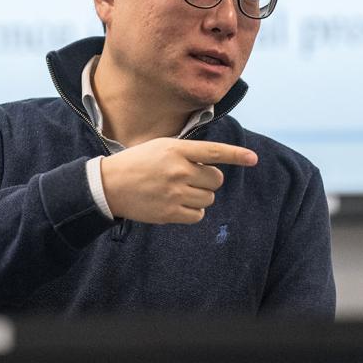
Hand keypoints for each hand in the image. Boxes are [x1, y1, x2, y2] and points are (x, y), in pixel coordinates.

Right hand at [99, 138, 257, 223]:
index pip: (214, 152)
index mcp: (177, 149)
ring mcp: (175, 193)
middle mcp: (178, 170)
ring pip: (208, 199)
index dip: (236, 155)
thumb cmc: (137, 163)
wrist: (109, 185)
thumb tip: (213, 165)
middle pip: (216, 180)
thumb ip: (187, 153)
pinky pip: (198, 215)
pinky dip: (193, 212)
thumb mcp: (161, 147)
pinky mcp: (170, 213)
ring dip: (200, 196)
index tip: (253, 159)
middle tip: (189, 179)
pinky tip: (177, 204)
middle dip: (208, 181)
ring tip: (179, 191)